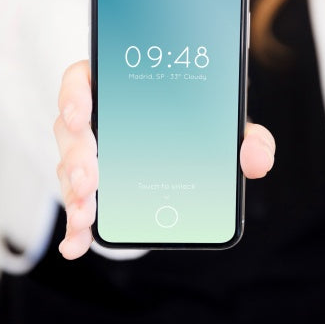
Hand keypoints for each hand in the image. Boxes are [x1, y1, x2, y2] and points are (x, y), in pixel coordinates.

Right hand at [54, 60, 275, 259]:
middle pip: (70, 130)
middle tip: (90, 180)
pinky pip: (77, 204)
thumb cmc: (204, 130)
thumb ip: (251, 138)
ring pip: (68, 168)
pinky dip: (74, 227)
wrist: (196, 156)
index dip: (74, 94)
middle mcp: (97, 118)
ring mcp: (89, 153)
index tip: (80, 115)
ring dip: (73, 194)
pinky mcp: (92, 187)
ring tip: (86, 215)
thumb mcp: (229, 130)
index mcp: (120, 88)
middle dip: (76, 158)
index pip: (82, 79)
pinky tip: (76, 245)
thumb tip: (256, 159)